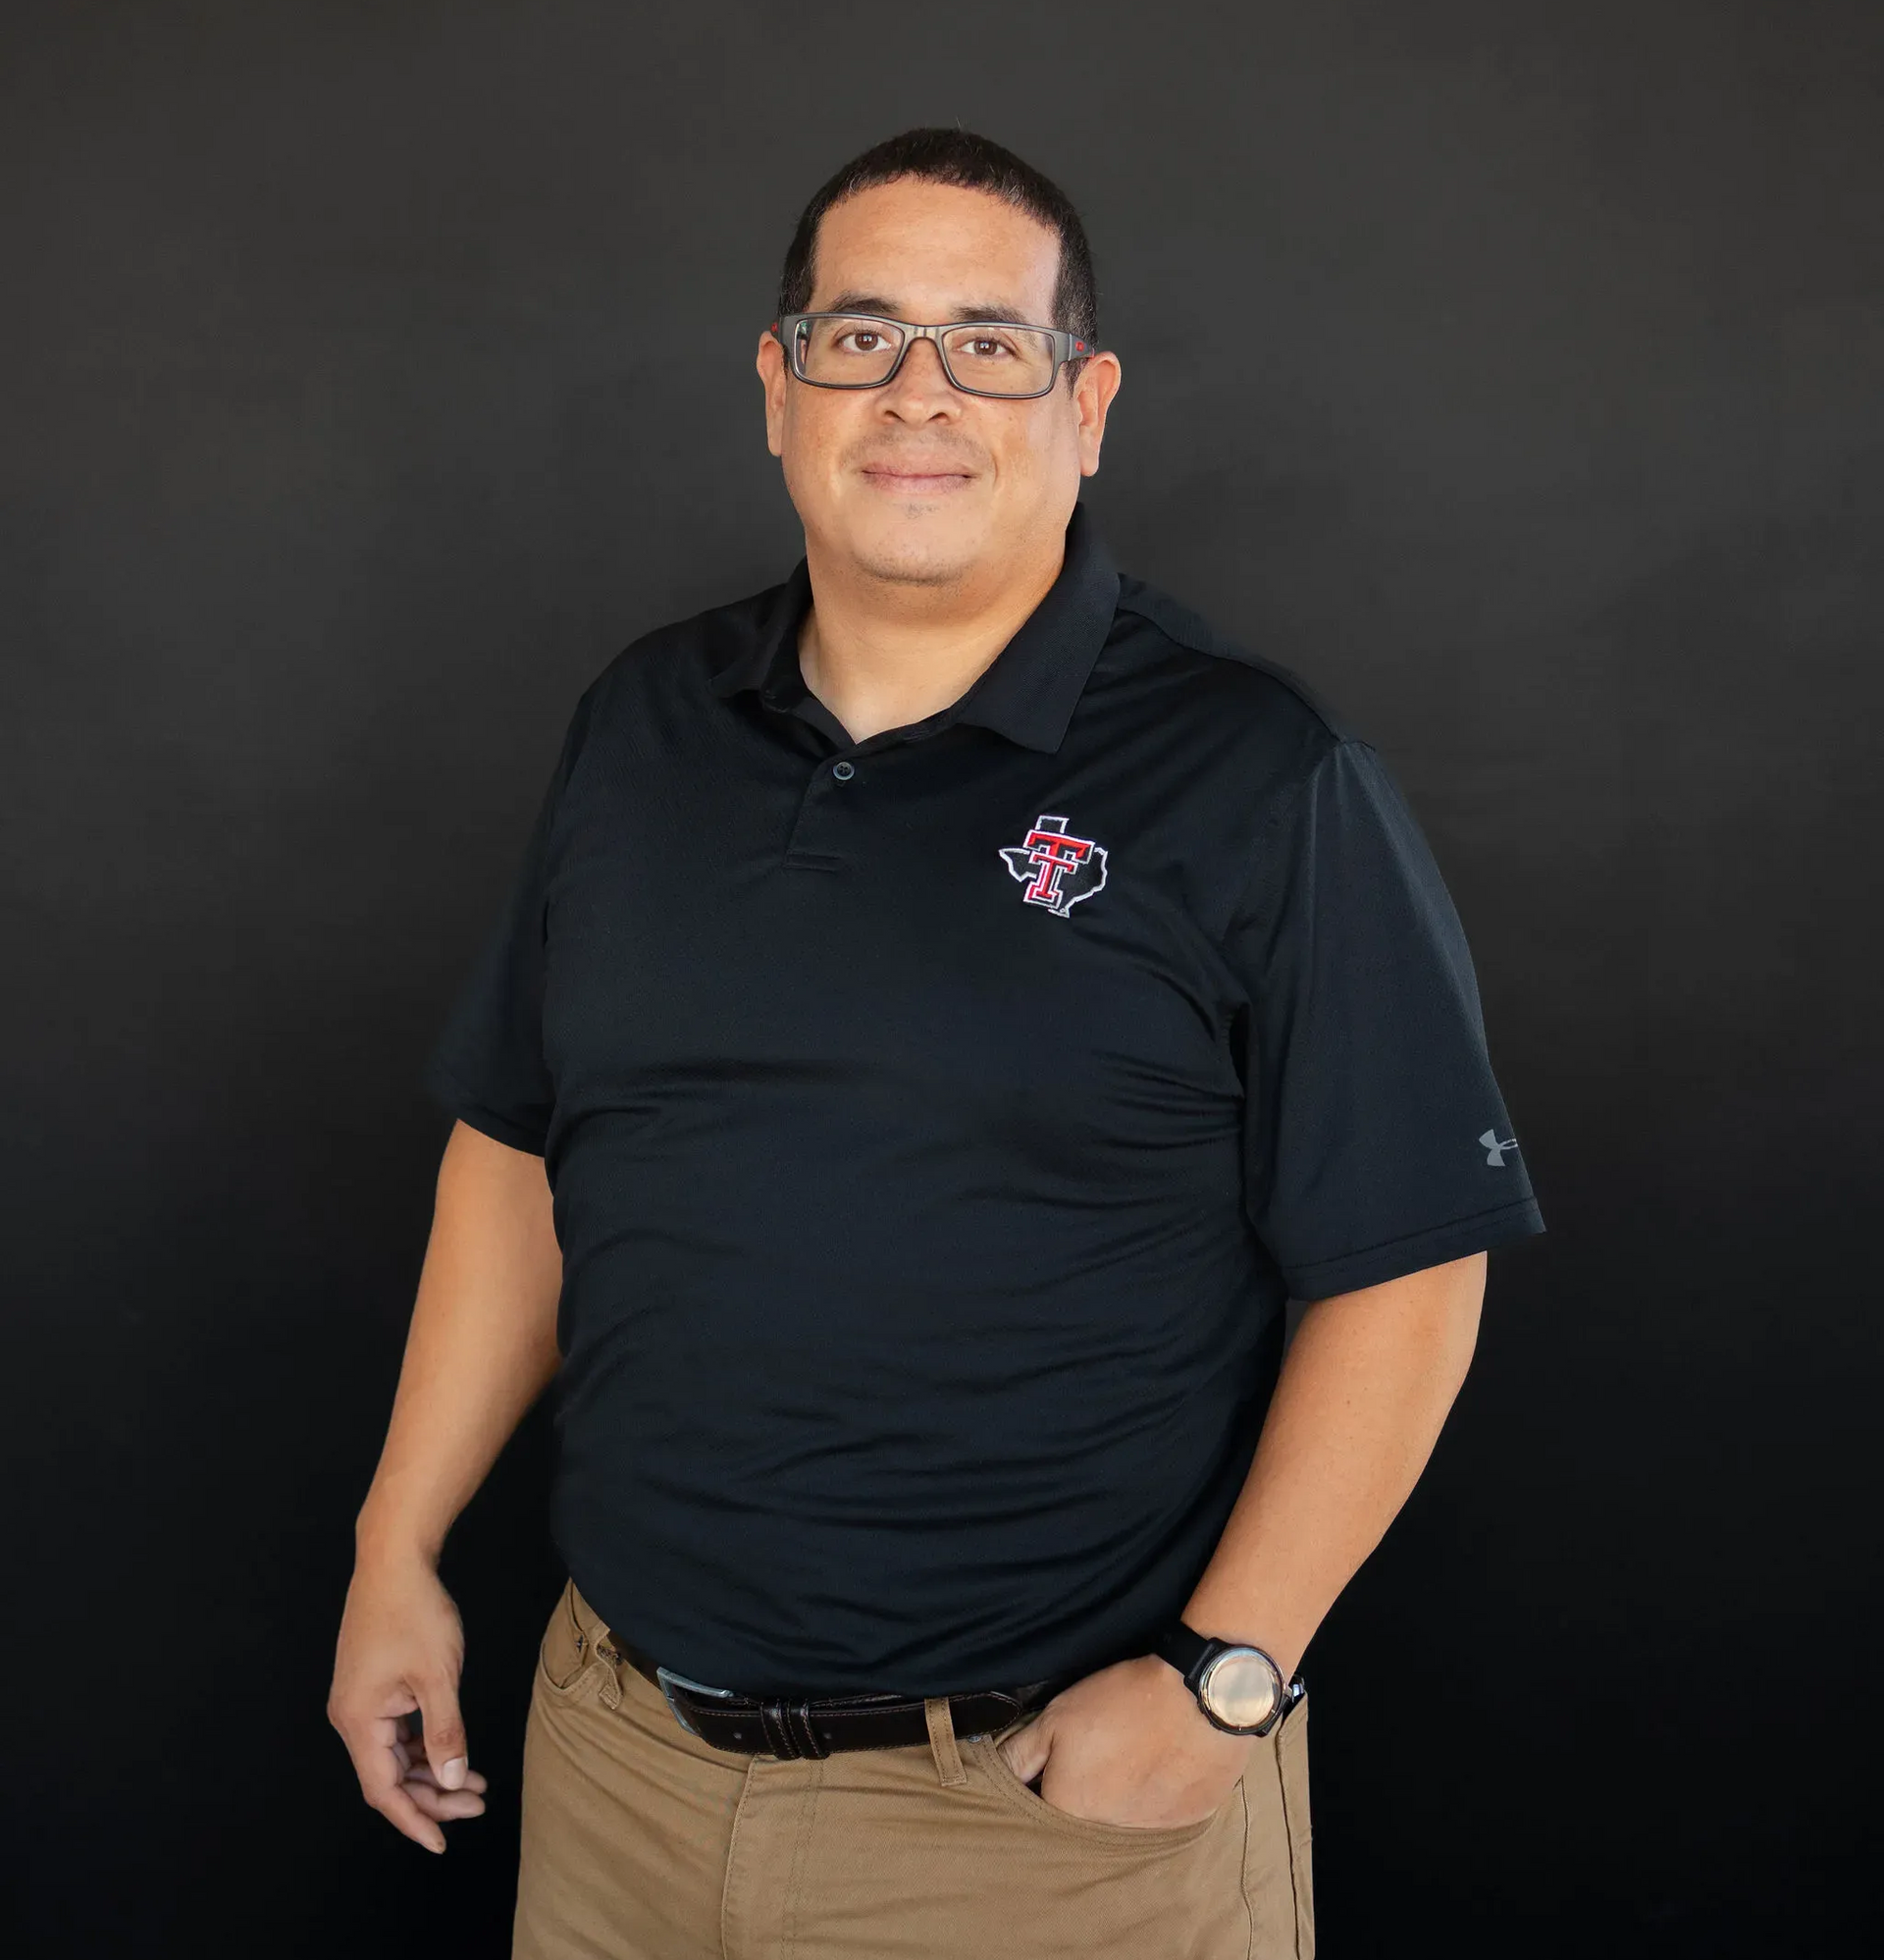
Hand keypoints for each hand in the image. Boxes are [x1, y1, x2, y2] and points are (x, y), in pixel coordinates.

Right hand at [327, 1556, 488, 1852]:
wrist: (394, 1559)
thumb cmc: (414, 1612)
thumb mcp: (438, 1677)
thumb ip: (446, 1733)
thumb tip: (454, 1780)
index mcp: (358, 1721)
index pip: (383, 1789)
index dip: (414, 1819)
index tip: (442, 1843)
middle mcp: (351, 1716)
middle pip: (390, 1775)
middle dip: (433, 1795)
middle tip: (477, 1805)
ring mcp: (361, 1700)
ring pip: (396, 1754)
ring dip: (432, 1771)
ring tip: (475, 1784)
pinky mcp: (374, 1685)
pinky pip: (397, 1731)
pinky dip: (426, 1744)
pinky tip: (454, 1752)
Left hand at [996, 1653, 1255, 1828]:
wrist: (1199, 1697)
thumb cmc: (1123, 1702)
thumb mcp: (1056, 1717)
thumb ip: (1019, 1754)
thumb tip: (990, 1775)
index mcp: (1070, 1809)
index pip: (1043, 1810)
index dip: (1048, 1782)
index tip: (1060, 1760)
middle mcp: (1107, 1834)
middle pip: (1085, 1817)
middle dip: (1087, 1789)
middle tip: (1102, 1753)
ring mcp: (1150, 1831)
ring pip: (1124, 1817)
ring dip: (1124, 1794)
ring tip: (1135, 1751)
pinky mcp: (1186, 1822)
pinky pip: (1162, 1814)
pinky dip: (1159, 1793)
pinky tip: (1164, 1762)